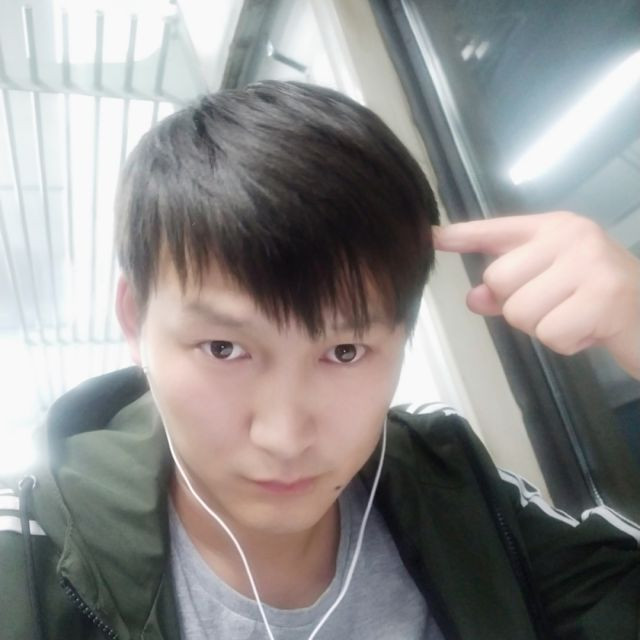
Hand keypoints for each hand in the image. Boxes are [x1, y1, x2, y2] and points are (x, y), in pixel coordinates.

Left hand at [433, 211, 639, 379]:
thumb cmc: (598, 302)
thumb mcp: (551, 290)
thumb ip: (510, 290)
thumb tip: (474, 297)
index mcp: (553, 228)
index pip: (495, 230)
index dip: (462, 236)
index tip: (432, 236)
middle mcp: (570, 235)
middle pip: (497, 280)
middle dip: (520, 307)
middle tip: (560, 307)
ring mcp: (589, 261)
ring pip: (518, 311)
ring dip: (543, 328)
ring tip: (576, 318)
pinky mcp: (604, 295)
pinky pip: (549, 333)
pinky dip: (566, 344)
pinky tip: (591, 331)